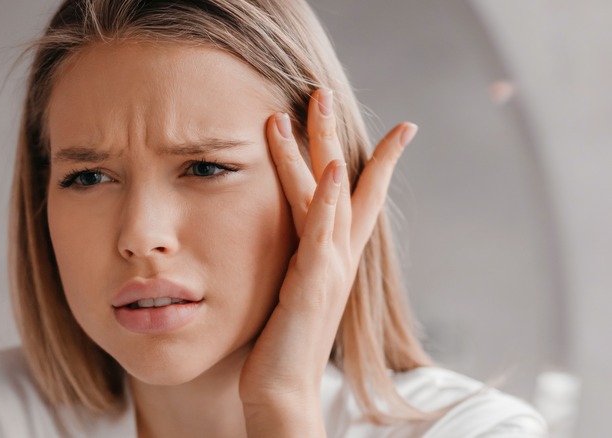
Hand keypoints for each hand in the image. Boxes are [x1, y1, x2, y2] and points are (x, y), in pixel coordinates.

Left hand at [239, 88, 416, 435]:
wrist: (281, 392)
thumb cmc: (282, 345)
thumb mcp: (294, 293)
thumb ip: (300, 263)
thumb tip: (298, 246)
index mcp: (332, 257)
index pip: (356, 199)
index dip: (374, 161)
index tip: (398, 128)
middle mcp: (337, 257)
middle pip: (343, 183)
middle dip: (332, 134)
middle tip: (322, 91)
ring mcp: (328, 269)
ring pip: (328, 196)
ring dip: (322, 147)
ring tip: (314, 104)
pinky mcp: (312, 285)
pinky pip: (320, 234)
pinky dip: (325, 200)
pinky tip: (328, 169)